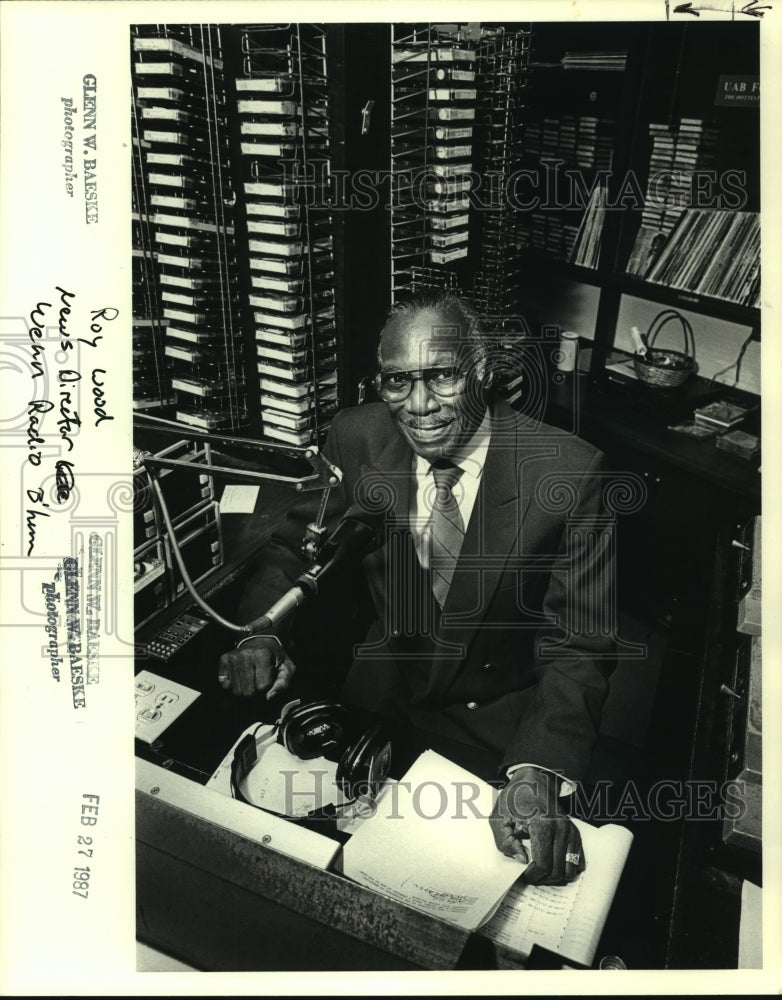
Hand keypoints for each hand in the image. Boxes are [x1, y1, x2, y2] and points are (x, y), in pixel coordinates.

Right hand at [217, 635, 295, 698]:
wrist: (260, 641)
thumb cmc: (275, 657)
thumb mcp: (286, 668)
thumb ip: (283, 683)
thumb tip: (269, 697)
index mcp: (263, 654)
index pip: (263, 686)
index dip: (267, 686)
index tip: (269, 678)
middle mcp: (246, 654)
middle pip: (248, 692)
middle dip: (255, 691)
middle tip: (258, 680)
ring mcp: (233, 657)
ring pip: (236, 691)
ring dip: (244, 689)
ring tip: (250, 678)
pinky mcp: (224, 660)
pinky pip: (225, 685)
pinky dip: (233, 685)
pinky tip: (240, 676)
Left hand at [489, 766, 584, 884]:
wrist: (534, 780)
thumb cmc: (514, 798)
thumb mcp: (498, 817)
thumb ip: (505, 842)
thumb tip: (522, 861)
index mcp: (542, 824)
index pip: (542, 864)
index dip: (531, 875)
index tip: (521, 874)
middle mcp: (560, 828)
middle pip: (557, 871)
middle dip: (541, 879)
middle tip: (528, 875)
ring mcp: (570, 831)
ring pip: (569, 870)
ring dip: (555, 877)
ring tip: (540, 871)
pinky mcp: (574, 833)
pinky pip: (577, 861)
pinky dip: (566, 868)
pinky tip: (551, 863)